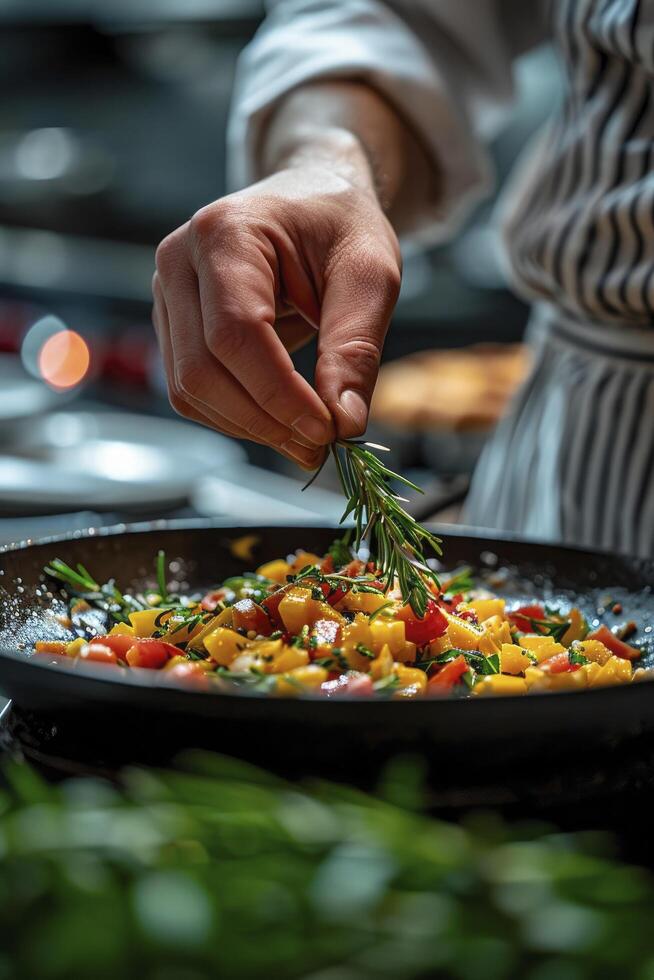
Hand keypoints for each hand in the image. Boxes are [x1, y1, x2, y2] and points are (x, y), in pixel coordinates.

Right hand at [152, 164, 400, 468]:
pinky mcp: (173, 325)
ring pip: (189, 389)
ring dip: (249, 427)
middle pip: (201, 370)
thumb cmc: (339, 224)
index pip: (236, 334)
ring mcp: (166, 294)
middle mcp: (178, 261)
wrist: (310, 196)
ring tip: (306, 438)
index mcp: (225, 233)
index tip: (326, 430)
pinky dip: (236, 417)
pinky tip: (280, 419)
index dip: (278, 394)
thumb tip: (344, 423)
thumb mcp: (371, 274)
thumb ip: (357, 346)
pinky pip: (191, 389)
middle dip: (263, 421)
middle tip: (320, 446)